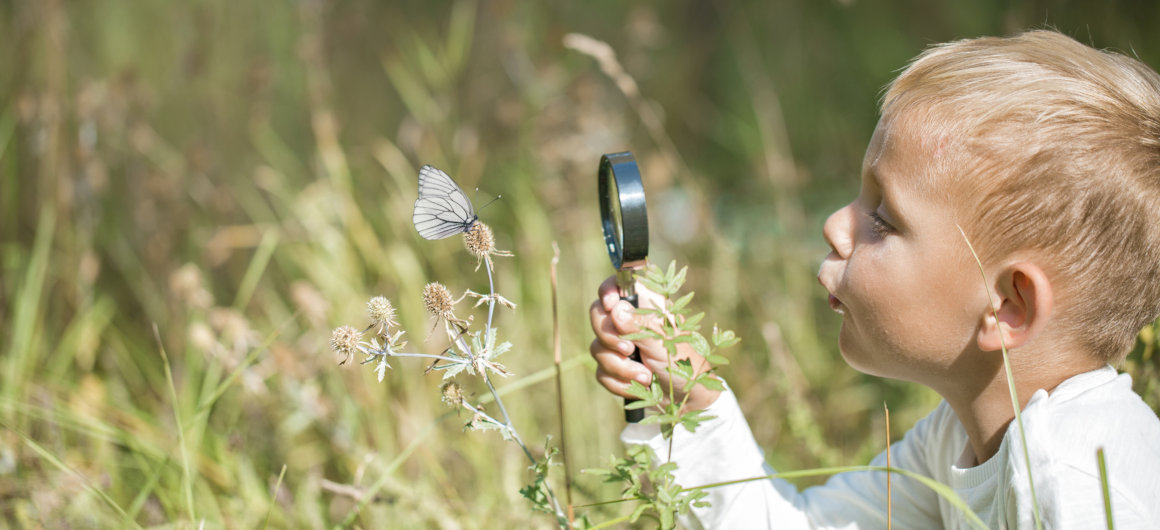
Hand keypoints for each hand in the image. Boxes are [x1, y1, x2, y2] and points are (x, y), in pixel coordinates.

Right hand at [589, 276, 720, 411]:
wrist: (689, 401)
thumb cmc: (686, 364)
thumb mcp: (665, 343)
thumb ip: (640, 326)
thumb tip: (615, 309)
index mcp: (645, 307)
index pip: (618, 285)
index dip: (608, 290)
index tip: (610, 304)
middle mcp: (629, 323)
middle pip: (598, 315)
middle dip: (609, 337)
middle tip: (629, 349)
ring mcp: (620, 346)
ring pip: (597, 347)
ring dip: (620, 367)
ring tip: (646, 376)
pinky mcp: (616, 369)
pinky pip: (601, 372)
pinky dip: (620, 382)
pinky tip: (640, 387)